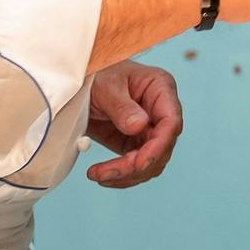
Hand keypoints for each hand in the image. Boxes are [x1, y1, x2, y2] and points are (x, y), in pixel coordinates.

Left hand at [85, 61, 182, 187]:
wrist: (78, 83)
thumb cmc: (96, 74)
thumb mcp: (106, 86)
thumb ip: (122, 106)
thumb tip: (139, 127)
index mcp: (161, 89)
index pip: (171, 122)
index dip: (158, 146)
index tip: (138, 164)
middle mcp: (160, 111)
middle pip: (161, 148)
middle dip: (135, 166)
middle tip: (105, 174)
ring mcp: (149, 129)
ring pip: (151, 163)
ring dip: (127, 175)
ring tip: (98, 175)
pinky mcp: (135, 143)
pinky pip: (135, 166)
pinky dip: (121, 176)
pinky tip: (102, 176)